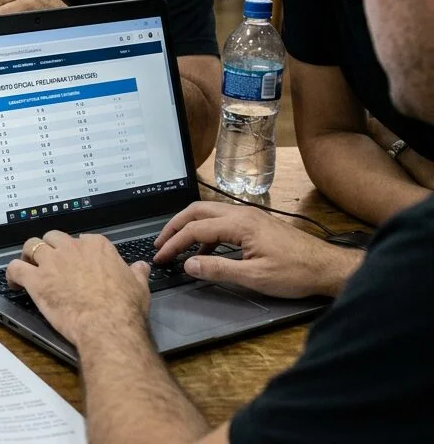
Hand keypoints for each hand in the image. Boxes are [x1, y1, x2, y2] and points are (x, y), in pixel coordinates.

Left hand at [6, 230, 149, 346]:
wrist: (107, 325)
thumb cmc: (124, 307)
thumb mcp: (138, 286)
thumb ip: (136, 273)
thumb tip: (141, 266)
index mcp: (96, 246)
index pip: (80, 239)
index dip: (75, 252)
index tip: (75, 263)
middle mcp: (72, 247)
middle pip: (53, 238)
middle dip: (50, 248)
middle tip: (49, 263)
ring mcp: (52, 262)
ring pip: (31, 246)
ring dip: (28, 255)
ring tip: (28, 266)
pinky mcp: (36, 279)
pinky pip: (15, 267)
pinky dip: (12, 273)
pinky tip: (13, 282)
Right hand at [154, 201, 363, 298]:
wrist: (329, 268)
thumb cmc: (296, 273)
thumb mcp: (254, 276)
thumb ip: (218, 269)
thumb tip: (188, 265)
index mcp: (240, 224)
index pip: (195, 229)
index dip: (174, 243)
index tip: (160, 258)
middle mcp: (243, 214)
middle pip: (197, 211)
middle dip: (174, 226)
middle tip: (160, 244)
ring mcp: (250, 216)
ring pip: (209, 213)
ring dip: (189, 227)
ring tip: (177, 246)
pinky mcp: (257, 223)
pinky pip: (222, 221)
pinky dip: (206, 232)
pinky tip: (205, 252)